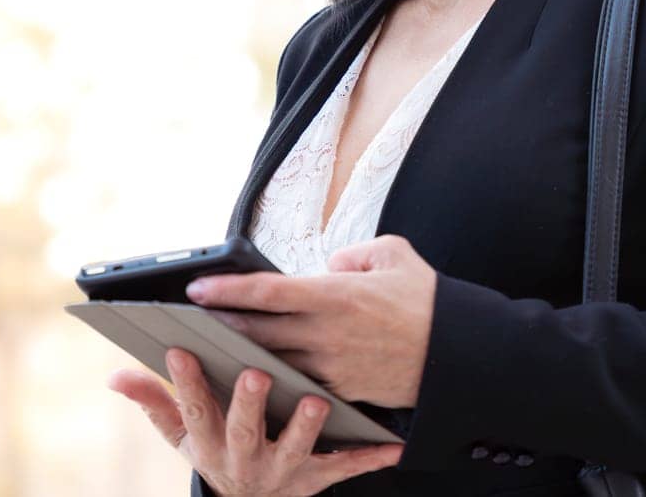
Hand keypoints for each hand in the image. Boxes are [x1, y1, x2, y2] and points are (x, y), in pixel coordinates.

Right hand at [108, 348, 402, 495]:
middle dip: (248, 405)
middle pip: (243, 432)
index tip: (179, 347)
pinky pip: (345, 468)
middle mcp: (244, 461)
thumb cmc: (220, 451)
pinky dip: (370, 457)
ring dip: (306, 429)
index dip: (184, 382)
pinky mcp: (316, 480)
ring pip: (295, 452)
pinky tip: (393, 442)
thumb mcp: (185, 436)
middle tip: (256, 372)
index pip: (194, 410)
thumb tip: (117, 376)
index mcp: (210, 443)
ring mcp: (282, 473)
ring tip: (318, 401)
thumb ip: (156, 404)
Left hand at [186, 234, 437, 407]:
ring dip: (240, 354)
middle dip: (219, 326)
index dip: (228, 289)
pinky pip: (298, 381)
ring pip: (272, 362)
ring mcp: (333, 367)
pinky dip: (274, 375)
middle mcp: (328, 334)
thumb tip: (326, 266)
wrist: (457, 354)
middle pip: (258, 332)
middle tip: (188, 320)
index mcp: (337, 295)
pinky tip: (255, 370)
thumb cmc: (426, 300)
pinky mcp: (341, 391)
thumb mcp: (392, 253)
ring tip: (212, 345)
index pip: (268, 291)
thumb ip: (351, 254)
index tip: (197, 287)